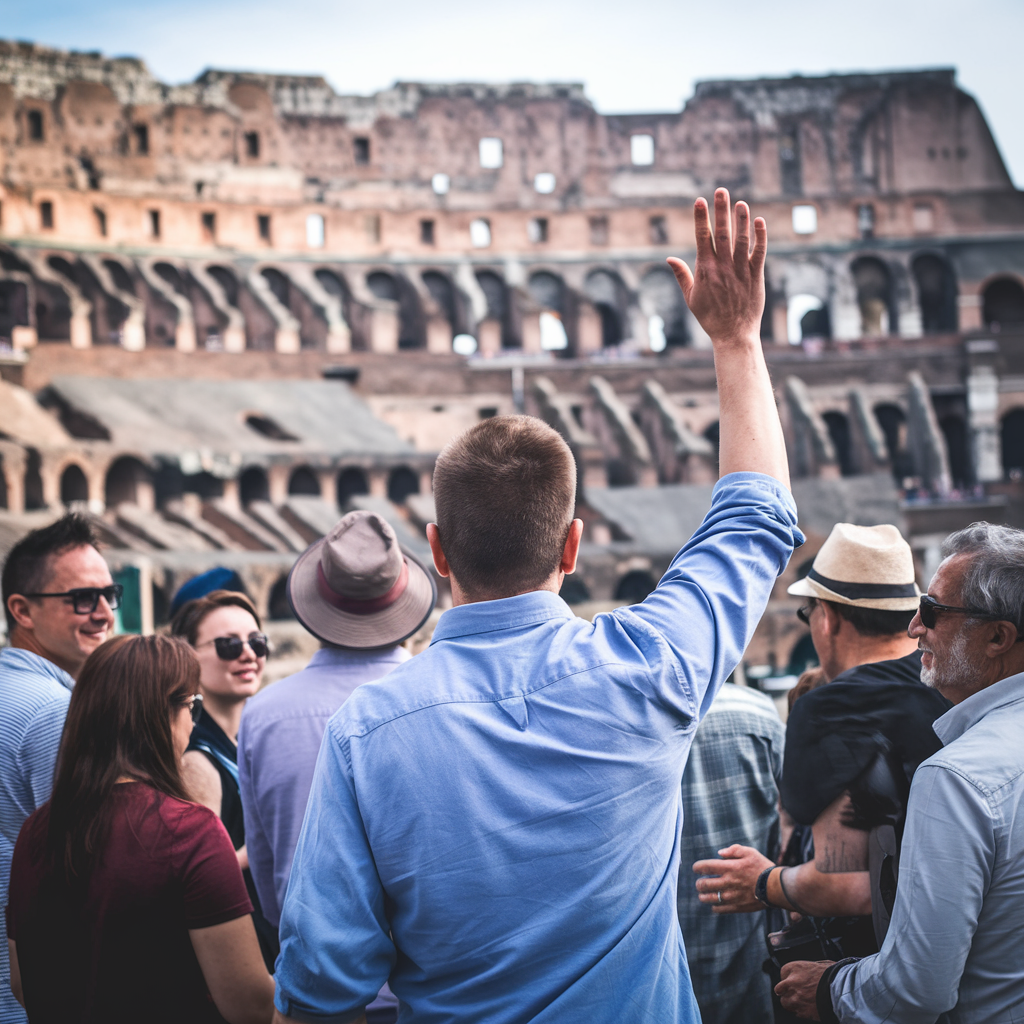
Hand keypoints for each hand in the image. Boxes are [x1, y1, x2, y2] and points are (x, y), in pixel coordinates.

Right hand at [668, 188, 766, 346]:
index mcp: (705, 271)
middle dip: (721, 210)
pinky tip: (759, 221)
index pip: (702, 238)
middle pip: (722, 233)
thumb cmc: (710, 317)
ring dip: (741, 220)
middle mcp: (723, 268)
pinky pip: (759, 252)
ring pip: (741, 240)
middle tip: (721, 191)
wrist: (733, 334)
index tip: (699, 200)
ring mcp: (741, 271)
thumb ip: (682, 275)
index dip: (701, 218)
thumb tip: (669, 258)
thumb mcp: (691, 297)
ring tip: (740, 202)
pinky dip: (760, 236)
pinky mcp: (756, 276)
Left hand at [692, 844, 772, 912]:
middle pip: (704, 884)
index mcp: (730, 868)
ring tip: (703, 894)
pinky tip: (715, 903)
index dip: (697, 867)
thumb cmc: (763, 867)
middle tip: (700, 883)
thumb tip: (720, 853)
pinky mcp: (737, 907)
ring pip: (709, 898)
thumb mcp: (750, 852)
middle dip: (699, 883)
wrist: (776, 887)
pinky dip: (714, 907)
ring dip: (703, 896)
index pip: (706, 867)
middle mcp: (728, 882)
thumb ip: (733, 850)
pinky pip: (719, 909)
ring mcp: (732, 896)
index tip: (696, 869)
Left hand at [775, 960, 831, 1019]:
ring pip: (785, 1002)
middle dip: (785, 991)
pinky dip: (801, 1011)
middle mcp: (791, 982)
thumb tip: (809, 970)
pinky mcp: (802, 1011)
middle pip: (779, 989)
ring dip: (791, 1002)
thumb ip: (809, 968)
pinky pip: (796, 1012)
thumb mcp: (819, 964)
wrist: (841, 991)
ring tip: (800, 1002)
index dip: (789, 977)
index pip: (783, 973)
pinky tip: (808, 1007)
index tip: (793, 980)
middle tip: (792, 992)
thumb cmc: (833, 975)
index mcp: (795, 968)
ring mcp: (796, 998)